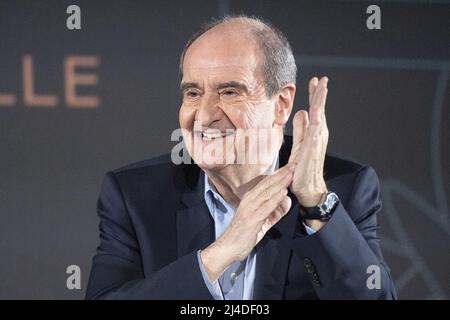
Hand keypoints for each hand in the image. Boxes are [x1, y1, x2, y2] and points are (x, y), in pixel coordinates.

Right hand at [200, 164, 294, 280]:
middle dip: (281, 174)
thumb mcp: (263, 221)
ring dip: (279, 183)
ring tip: (290, 174)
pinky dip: (275, 199)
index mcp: (251, 199)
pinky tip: (283, 193)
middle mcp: (249, 201)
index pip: (266, 183)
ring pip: (267, 193)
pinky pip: (265, 207)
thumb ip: (275, 212)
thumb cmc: (243, 234)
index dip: (279, 174)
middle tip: (293, 165)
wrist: (228, 247)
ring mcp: (250, 209)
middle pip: (267, 184)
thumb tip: (287, 201)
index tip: (291, 167)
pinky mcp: (252, 219)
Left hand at [289, 76, 328, 208]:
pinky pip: (315, 130)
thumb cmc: (303, 168)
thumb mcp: (299, 144)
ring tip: (322, 86)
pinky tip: (316, 108)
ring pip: (320, 115)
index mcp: (314, 133)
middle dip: (320, 93)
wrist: (308, 187)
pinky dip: (317, 118)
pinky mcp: (312, 148)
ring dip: (321, 101)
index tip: (315, 81)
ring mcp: (317, 140)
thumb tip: (302, 112)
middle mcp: (319, 134)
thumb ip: (300, 129)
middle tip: (321, 79)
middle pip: (320, 109)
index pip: (315, 110)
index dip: (315, 95)